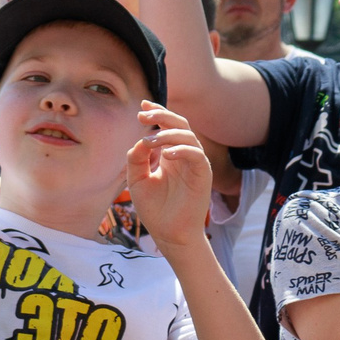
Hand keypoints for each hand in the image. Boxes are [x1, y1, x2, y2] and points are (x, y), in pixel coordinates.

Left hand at [126, 101, 212, 244]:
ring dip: (168, 134)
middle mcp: (183, 156)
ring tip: (149, 141)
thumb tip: (140, 140)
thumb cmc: (154, 208)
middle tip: (143, 115)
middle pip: (180, 125)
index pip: (167, 127)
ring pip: (188, 137)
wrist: (168, 233)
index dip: (158, 113)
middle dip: (163, 115)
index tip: (142, 106)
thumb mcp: (137, 180)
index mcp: (169, 154)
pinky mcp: (203, 175)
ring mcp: (194, 164)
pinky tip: (167, 154)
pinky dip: (182, 150)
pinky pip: (196, 155)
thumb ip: (136, 159)